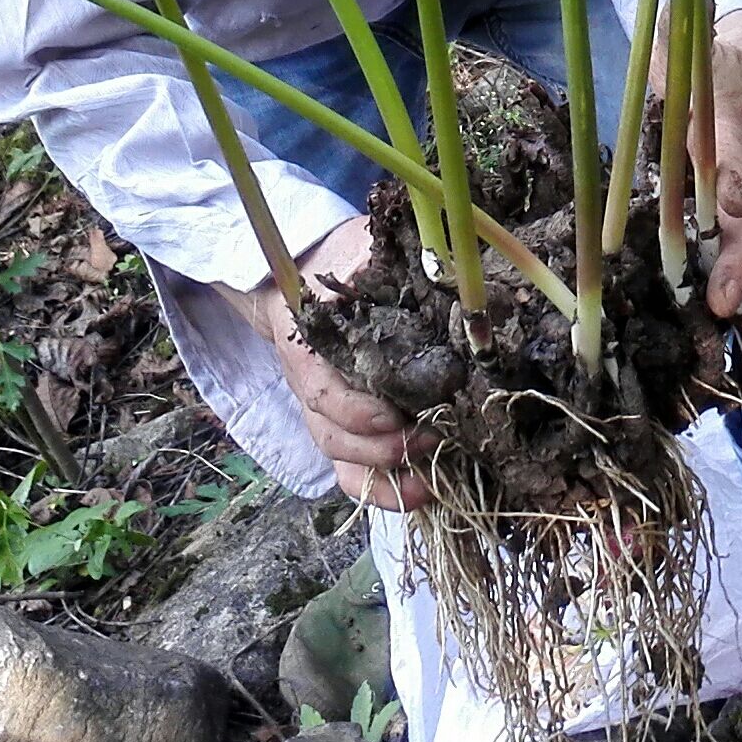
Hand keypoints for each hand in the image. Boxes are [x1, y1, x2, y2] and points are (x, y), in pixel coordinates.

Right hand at [220, 217, 430, 509]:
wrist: (307, 272)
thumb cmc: (340, 260)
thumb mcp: (354, 247)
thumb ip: (372, 258)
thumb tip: (413, 269)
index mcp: (309, 346)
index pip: (323, 393)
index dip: (358, 413)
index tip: (396, 416)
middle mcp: (313, 388)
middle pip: (335, 438)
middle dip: (384, 449)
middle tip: (434, 439)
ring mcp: (326, 414)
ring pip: (343, 463)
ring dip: (387, 477)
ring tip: (432, 481)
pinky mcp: (345, 429)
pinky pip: (353, 474)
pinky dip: (383, 492)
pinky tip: (422, 494)